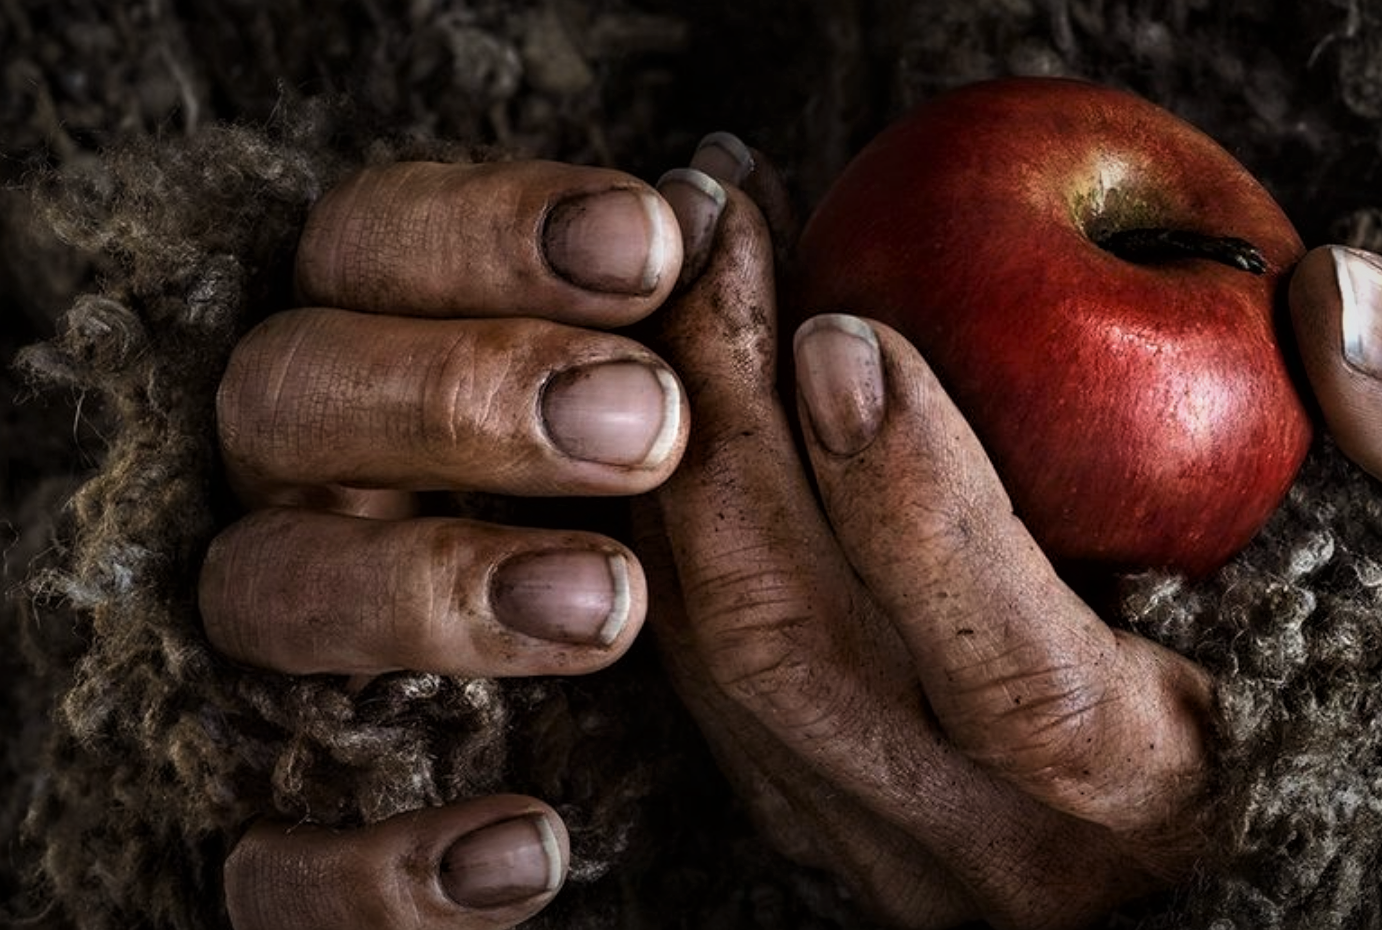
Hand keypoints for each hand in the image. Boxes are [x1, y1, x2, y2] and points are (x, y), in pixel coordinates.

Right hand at [199, 150, 734, 928]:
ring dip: (428, 590)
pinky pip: (269, 861)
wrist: (597, 754)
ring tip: (611, 604)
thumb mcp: (678, 429)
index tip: (659, 240)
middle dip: (463, 390)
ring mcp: (284, 651)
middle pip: (287, 391)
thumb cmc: (641, 528)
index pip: (372, 241)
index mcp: (387, 353)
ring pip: (261, 594)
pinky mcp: (294, 819)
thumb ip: (692, 335)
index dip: (494, 229)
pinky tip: (529, 847)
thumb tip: (739, 207)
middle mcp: (310, 486)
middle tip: (645, 420)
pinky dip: (377, 867)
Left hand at [643, 150, 1381, 926]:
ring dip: (680, 446)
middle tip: (718, 227)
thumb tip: (1343, 308)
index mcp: (1174, 794)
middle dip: (730, 427)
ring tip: (691, 264)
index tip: (848, 327)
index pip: (1018, 678)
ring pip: (724, 665)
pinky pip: (709, 665)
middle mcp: (1006, 853)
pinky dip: (684, 506)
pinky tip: (704, 371)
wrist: (1319, 770)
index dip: (918, 510)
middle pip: (804, 661)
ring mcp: (894, 844)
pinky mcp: (832, 808)